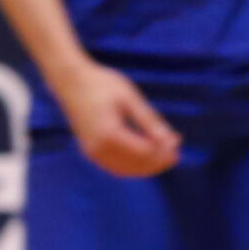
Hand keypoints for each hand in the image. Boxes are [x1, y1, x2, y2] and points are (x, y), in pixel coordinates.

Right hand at [56, 61, 182, 177]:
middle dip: (157, 162)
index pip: (143, 153)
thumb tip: (172, 141)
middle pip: (135, 165)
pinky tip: (143, 158)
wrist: (70, 79)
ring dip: (145, 166)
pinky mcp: (89, 150)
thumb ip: (150, 122)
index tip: (178, 143)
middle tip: (175, 153)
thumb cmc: (101, 83)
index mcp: (109, 134)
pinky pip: (113, 166)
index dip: (163, 151)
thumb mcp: (130, 98)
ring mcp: (91, 151)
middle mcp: (98, 148)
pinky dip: (130, 166)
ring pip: (124, 169)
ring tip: (163, 156)